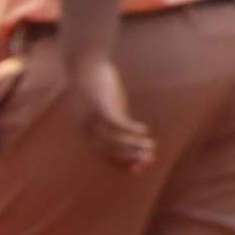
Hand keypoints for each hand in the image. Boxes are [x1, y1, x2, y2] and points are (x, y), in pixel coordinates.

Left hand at [73, 48, 152, 171]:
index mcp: (86, 133)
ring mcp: (91, 118)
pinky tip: (144, 131)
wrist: (84, 65)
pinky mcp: (99, 105)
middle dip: (129, 158)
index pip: (103, 156)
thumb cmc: (97, 88)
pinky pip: (116, 122)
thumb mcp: (108, 109)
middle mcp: (85, 129)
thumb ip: (117, 123)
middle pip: (108, 151)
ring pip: (113, 139)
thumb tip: (132, 137)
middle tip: (149, 159)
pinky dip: (130, 129)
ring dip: (133, 145)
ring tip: (151, 146)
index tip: (139, 169)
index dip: (121, 164)